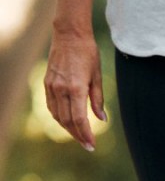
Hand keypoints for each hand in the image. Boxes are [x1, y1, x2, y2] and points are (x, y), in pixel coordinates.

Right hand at [44, 31, 105, 151]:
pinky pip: (51, 106)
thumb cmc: (88, 54)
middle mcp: (61, 89)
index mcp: (76, 88)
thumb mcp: (98, 77)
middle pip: (68, 121)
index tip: (92, 145)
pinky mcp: (47, 83)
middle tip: (88, 145)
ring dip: (68, 128)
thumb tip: (102, 119)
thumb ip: (98, 100)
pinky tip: (67, 122)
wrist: (69, 35)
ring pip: (58, 115)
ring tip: (80, 136)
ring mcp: (51, 86)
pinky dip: (59, 117)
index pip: (80, 119)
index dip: (86, 134)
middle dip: (78, 135)